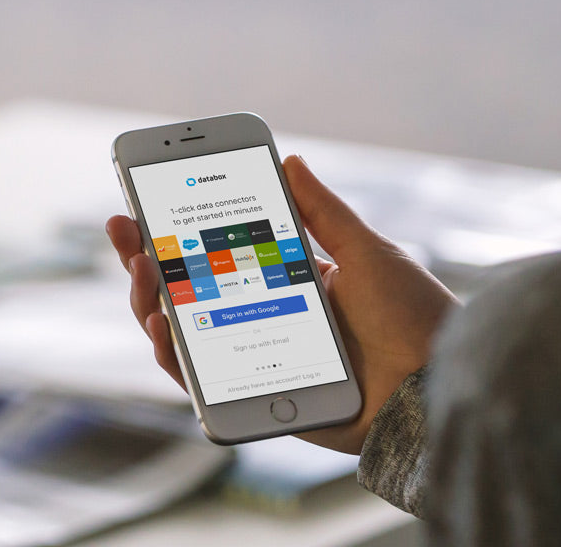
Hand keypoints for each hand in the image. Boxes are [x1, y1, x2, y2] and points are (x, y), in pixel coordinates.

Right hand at [105, 155, 458, 453]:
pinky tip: (161, 324)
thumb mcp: (366, 250)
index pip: (219, 252)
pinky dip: (174, 356)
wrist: (436, 385)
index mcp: (291, 281)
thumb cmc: (413, 317)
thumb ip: (322, 211)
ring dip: (151, 300)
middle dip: (148, 259)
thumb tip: (292, 160)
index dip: (179, 229)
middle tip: (124, 228)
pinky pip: (202, 382)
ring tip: (143, 269)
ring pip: (185, 333)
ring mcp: (257, 358)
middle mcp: (266, 318)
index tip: (145, 199)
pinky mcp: (257, 400)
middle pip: (189, 290)